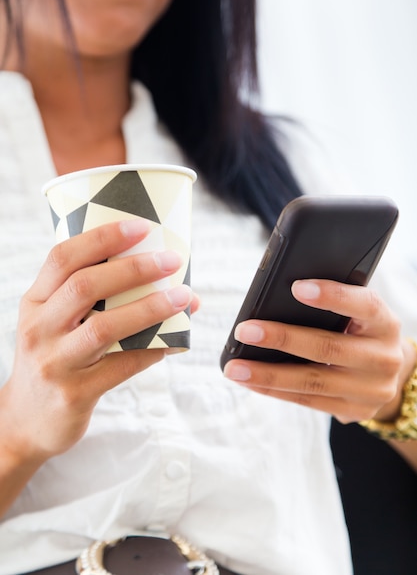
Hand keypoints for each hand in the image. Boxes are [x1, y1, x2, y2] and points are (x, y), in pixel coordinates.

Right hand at [0, 218, 195, 462]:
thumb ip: (91, 299)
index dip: (102, 238)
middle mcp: (38, 329)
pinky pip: (122, 365)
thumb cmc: (54, 359)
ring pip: (105, 326)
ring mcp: (54, 363)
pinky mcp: (74, 393)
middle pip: (85, 286)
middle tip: (171, 260)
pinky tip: (175, 339)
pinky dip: (153, 349)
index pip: (62, 258)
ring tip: (183, 296)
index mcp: (34, 302)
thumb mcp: (53, 323)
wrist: (26, 421)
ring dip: (149, 307)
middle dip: (133, 268)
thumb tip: (163, 278)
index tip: (141, 226)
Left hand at [224, 279, 414, 423]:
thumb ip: (333, 304)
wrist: (391, 372)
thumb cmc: (362, 330)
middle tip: (245, 331)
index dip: (331, 296)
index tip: (296, 287)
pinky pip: (308, 400)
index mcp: (385, 323)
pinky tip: (250, 382)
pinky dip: (274, 390)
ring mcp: (371, 390)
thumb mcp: (360, 313)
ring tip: (234, 368)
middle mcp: (383, 358)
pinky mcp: (355, 411)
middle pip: (327, 348)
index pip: (363, 305)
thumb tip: (276, 298)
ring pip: (312, 381)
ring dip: (267, 375)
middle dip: (281, 339)